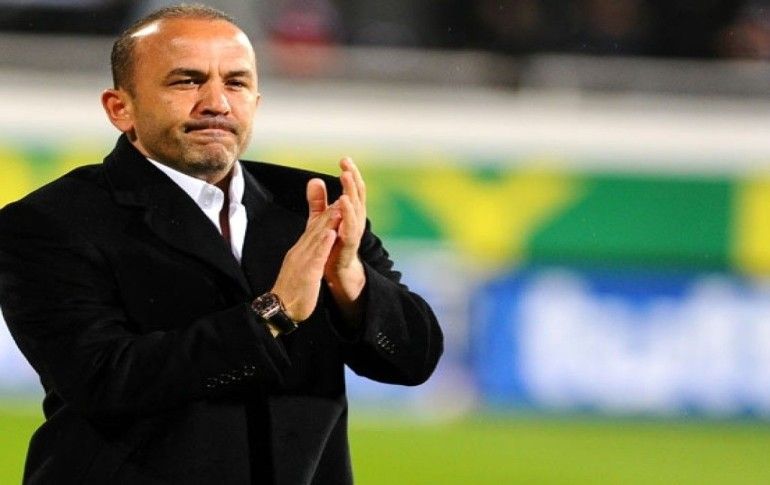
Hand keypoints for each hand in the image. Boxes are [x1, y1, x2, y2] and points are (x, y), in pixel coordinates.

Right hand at [270, 180, 340, 322]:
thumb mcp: (300, 266)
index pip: (315, 228)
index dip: (327, 214)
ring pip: (317, 238)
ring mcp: (302, 261)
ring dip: (328, 222)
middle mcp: (300, 251)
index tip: (339, 200)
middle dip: (330, 212)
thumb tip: (315, 242)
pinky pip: (316, 257)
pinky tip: (331, 234)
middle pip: (317, 228)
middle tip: (343, 194)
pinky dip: (324, 245)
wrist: (279, 309)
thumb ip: (308, 253)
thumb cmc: (292, 290)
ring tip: (339, 207)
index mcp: (300, 250)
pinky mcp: (306, 273)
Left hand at [324, 157, 366, 318]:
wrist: (336, 272)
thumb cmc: (333, 245)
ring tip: (346, 177)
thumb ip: (319, 201)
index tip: (345, 159)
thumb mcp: (324, 219)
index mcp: (351, 212)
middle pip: (357, 195)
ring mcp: (354, 232)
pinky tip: (342, 203)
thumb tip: (315, 179)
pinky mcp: (349, 245)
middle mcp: (356, 220)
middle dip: (353, 179)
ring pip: (355, 209)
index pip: (353, 188)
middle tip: (347, 164)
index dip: (350, 173)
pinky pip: (350, 229)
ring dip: (351, 193)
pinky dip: (348, 215)